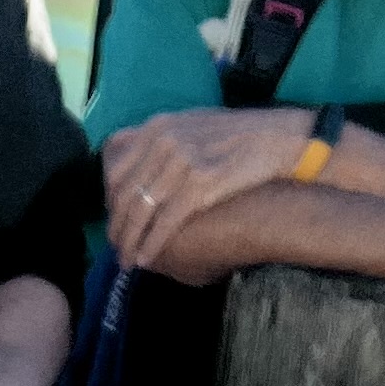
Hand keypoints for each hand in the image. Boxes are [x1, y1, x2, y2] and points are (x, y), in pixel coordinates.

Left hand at [102, 107, 310, 266]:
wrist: (276, 139)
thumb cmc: (236, 135)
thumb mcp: (191, 124)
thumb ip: (161, 140)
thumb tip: (136, 159)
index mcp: (157, 126)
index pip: (115, 168)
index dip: (109, 200)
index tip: (113, 219)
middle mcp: (164, 142)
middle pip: (123, 193)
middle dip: (116, 227)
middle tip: (115, 248)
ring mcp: (180, 163)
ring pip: (140, 211)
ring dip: (129, 241)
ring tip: (126, 260)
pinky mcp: (199, 185)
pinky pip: (164, 222)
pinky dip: (151, 244)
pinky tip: (145, 259)